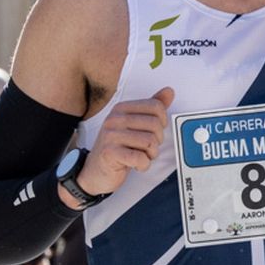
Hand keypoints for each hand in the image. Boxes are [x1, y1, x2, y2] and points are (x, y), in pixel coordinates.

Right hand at [63, 89, 174, 206]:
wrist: (95, 172)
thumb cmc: (118, 149)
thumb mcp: (134, 126)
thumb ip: (151, 108)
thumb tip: (169, 91)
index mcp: (121, 109)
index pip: (156, 106)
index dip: (162, 123)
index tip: (152, 133)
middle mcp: (114, 119)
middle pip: (155, 124)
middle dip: (157, 141)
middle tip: (145, 149)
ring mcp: (110, 135)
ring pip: (150, 142)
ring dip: (150, 155)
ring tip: (140, 157)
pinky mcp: (110, 153)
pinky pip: (140, 158)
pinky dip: (143, 165)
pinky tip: (135, 165)